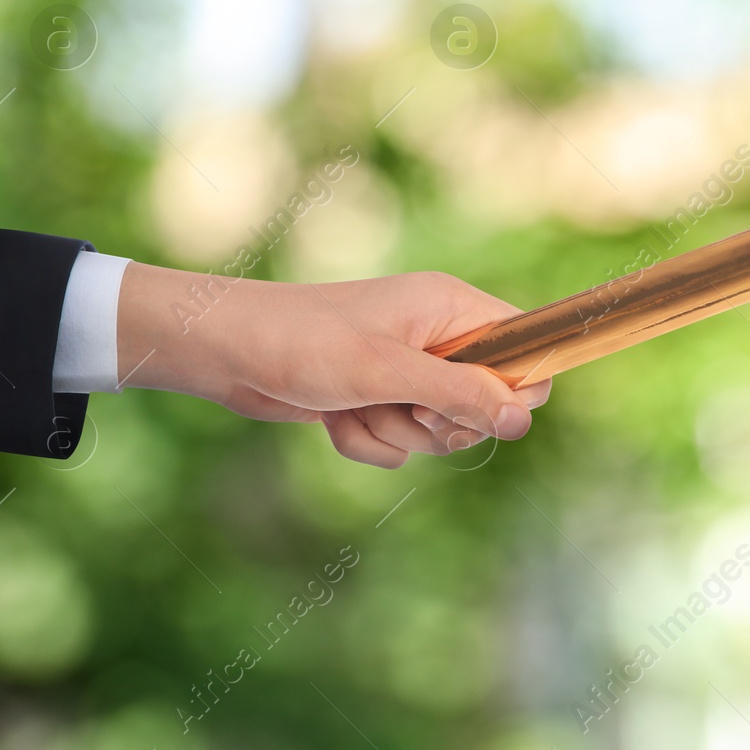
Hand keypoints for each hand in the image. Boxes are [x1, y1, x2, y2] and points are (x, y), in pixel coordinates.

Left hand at [115, 266, 550, 467]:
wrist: (226, 350)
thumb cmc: (304, 344)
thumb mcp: (389, 373)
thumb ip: (461, 394)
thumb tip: (523, 420)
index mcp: (451, 307)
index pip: (524, 347)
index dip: (512, 389)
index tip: (472, 409)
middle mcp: (437, 335)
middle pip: (485, 403)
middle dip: (442, 424)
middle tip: (405, 411)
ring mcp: (407, 368)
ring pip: (440, 430)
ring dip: (396, 433)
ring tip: (355, 406)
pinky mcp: (378, 396)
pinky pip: (401, 441)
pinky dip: (368, 439)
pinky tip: (335, 418)